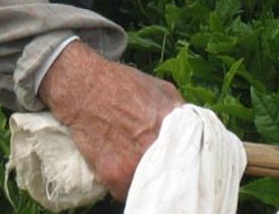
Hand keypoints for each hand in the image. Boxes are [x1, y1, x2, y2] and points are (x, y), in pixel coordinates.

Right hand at [38, 40, 182, 200]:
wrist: (84, 89)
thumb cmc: (123, 85)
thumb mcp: (162, 89)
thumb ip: (181, 112)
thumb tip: (194, 131)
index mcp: (173, 125)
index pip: (193, 155)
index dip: (190, 160)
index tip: (186, 163)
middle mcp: (156, 146)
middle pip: (174, 173)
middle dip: (170, 170)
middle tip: (163, 167)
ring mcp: (136, 164)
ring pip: (152, 186)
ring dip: (149, 180)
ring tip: (142, 168)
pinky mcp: (115, 176)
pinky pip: (129, 193)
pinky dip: (128, 187)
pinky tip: (125, 172)